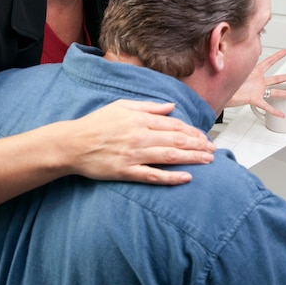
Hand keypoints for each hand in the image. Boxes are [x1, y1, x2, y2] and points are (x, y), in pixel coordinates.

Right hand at [64, 100, 215, 184]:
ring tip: (208, 161)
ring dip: (192, 158)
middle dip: (198, 145)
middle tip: (213, 150)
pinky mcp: (126, 171)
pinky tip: (186, 178)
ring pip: (169, 156)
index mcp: (140, 119)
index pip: (174, 125)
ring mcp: (134, 155)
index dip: (192, 131)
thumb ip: (148, 107)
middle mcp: (140, 136)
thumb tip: (170, 106)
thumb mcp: (122, 106)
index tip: (204, 137)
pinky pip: (153, 175)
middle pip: (176, 140)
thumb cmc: (96, 124)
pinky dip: (171, 177)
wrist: (72, 144)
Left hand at [227, 49, 285, 116]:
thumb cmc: (224, 80)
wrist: (218, 92)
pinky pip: (266, 106)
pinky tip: (281, 114)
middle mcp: (258, 81)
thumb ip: (235, 58)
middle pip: (277, 78)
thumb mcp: (232, 67)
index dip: (277, 56)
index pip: (268, 62)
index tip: (285, 52)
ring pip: (275, 92)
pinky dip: (274, 110)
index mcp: (254, 72)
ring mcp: (257, 91)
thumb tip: (229, 46)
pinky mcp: (254, 99)